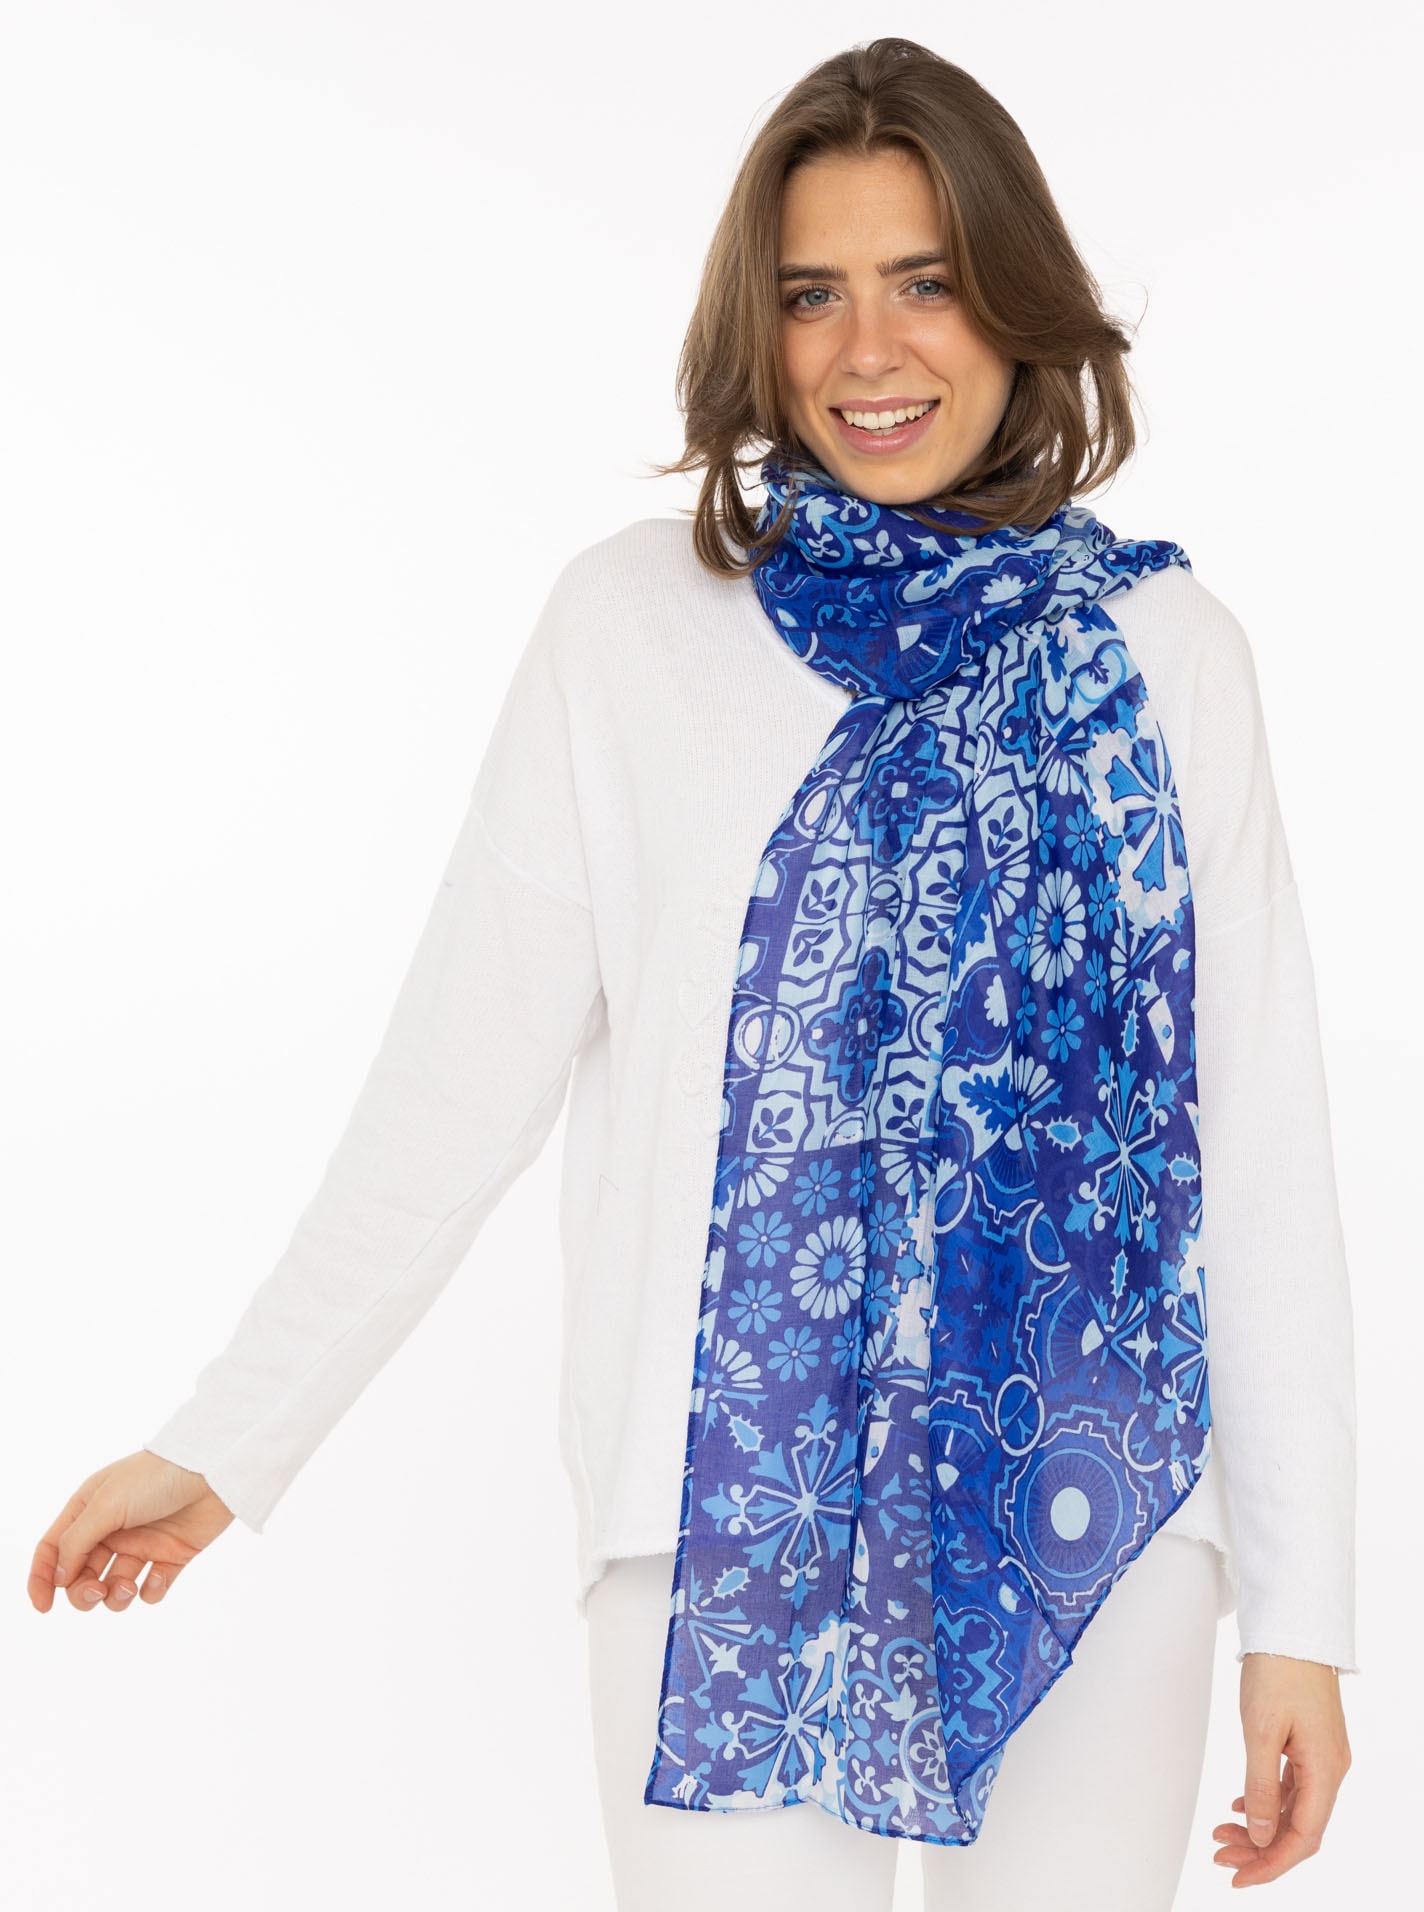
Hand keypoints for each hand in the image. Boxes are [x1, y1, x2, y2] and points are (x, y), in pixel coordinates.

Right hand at [28, 1449, 236, 1613]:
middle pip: (81, 1576)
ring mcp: (142, 1543)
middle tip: (96, 1591)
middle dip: (82, 1593)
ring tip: (128, 1585)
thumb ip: (77, 1542)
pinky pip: (151, 1589)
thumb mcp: (105, 1504)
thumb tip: (60, 1577)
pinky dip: (151, 1591)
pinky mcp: (171, 1556)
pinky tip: (159, 1576)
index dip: (42, 1579)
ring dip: (115, 1597)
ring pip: (114, 1588)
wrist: (213, 1471)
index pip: (54, 1549)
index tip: (43, 1607)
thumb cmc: (155, 1477)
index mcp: (89, 1510)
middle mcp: (112, 1529)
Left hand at [1212, 1651, 1351, 1886]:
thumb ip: (1262, 1786)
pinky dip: (1268, 1801)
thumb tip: (1262, 1835)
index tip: (1238, 1876)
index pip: (1303, 1837)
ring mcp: (1323, 1756)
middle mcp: (1331, 1768)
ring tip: (1222, 1832)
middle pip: (1300, 1829)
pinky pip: (1293, 1787)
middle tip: (1220, 1854)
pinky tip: (1243, 1806)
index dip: (1271, 1864)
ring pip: (1295, 1809)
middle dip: (1261, 1849)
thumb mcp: (1260, 1731)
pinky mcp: (1310, 1743)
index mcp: (1325, 1770)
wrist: (1293, 1626)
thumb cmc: (1278, 1671)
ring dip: (1261, 1826)